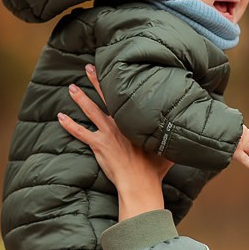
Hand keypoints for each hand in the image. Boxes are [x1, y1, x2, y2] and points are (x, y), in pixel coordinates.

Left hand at [58, 65, 171, 219]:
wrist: (141, 182)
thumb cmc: (154, 169)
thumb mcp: (166, 149)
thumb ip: (171, 139)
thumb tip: (188, 133)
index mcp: (135, 122)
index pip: (127, 97)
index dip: (121, 83)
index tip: (116, 69)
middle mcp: (121, 123)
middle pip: (107, 97)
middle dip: (97, 80)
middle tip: (90, 67)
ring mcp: (108, 133)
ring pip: (91, 110)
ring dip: (80, 98)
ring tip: (71, 87)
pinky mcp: (99, 145)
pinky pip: (80, 132)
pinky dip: (69, 125)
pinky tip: (60, 117)